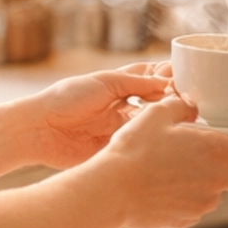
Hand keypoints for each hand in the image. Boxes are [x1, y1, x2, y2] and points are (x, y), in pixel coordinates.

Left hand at [26, 67, 170, 169]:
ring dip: (166, 121)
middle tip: (186, 101)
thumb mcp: (104, 82)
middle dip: (172, 101)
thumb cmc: (66, 99)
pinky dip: (153, 141)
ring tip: (181, 117)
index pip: (152, 79)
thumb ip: (135, 82)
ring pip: (151, 124)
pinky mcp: (116, 148)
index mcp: (119, 85)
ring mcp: (121, 129)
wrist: (40, 129)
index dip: (168, 79)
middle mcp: (123, 107)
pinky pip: (140, 144)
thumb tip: (166, 82)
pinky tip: (167, 138)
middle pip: (156, 102)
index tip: (182, 80)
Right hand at [102, 94, 227, 227]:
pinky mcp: (188, 219)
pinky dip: (188, 197)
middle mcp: (217, 180)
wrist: (111, 190)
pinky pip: (196, 206)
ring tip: (177, 170)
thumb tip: (192, 103)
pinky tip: (165, 187)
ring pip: (217, 192)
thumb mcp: (158, 114)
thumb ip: (182, 106)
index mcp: (218, 151)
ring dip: (207, 182)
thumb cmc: (134, 149)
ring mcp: (203, 203)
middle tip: (213, 156)